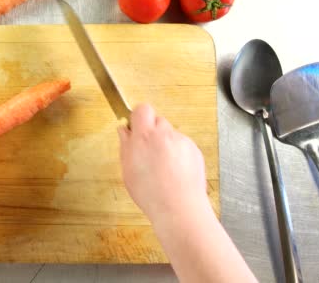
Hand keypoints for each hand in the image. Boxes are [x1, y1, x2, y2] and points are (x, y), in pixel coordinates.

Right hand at [118, 104, 208, 221]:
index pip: (142, 109)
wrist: (178, 208)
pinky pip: (182, 145)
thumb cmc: (150, 193)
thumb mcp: (127, 169)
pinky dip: (178, 154)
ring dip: (165, 144)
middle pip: (157, 120)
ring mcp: (182, 142)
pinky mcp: (195, 150)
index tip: (135, 130)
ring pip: (170, 134)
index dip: (138, 118)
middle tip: (146, 151)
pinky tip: (174, 172)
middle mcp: (165, 134)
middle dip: (151, 132)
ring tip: (161, 167)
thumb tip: (124, 130)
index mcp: (145, 136)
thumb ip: (125, 145)